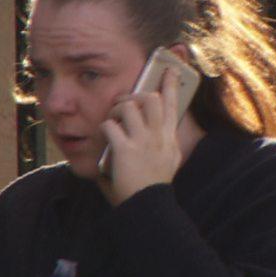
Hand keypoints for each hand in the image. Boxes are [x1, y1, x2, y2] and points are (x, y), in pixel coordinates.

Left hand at [98, 68, 204, 204]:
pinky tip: (103, 136)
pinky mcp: (125, 149)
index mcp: (169, 140)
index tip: (169, 69)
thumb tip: (156, 135)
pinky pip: (110, 125)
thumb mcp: (169, 163)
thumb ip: (164, 147)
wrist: (148, 207)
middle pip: (151, 98)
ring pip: (130, 105)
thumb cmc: (153, 188)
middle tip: (124, 102)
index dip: (170, 84)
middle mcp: (158, 137)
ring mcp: (143, 142)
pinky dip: (104, 127)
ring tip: (112, 119)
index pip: (172, 105)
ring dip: (117, 108)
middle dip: (135, 95)